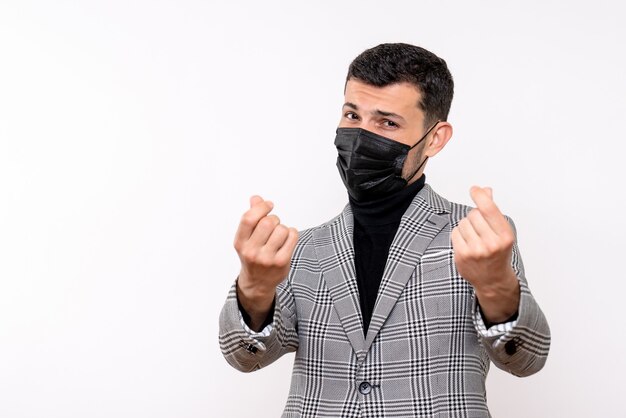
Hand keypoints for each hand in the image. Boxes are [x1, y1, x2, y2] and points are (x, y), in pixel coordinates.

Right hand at [233, 196, 298, 328]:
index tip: (268, 205)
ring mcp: (267, 258)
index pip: (249, 218)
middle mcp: (251, 251)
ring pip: (282, 229)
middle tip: (273, 225)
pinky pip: (292, 237)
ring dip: (283, 228)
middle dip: (274, 219)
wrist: (257, 283)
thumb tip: (256, 198)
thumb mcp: (246, 238)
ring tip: (279, 236)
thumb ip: (251, 217)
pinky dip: (292, 234)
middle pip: (268, 222)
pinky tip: (287, 239)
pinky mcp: (281, 262)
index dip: (261, 207)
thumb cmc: (253, 255)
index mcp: (240, 242)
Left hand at [451, 186, 519, 321]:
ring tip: (475, 238)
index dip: (480, 196)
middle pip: (474, 214)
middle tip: (481, 229)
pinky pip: (455, 232)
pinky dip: (459, 235)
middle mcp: (492, 243)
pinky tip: (467, 244)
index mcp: (505, 236)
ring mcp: (476, 251)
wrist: (493, 280)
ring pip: (463, 222)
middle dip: (475, 217)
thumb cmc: (498, 253)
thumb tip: (485, 190)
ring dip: (466, 226)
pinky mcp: (462, 255)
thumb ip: (492, 211)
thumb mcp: (501, 232)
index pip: (489, 209)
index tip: (474, 189)